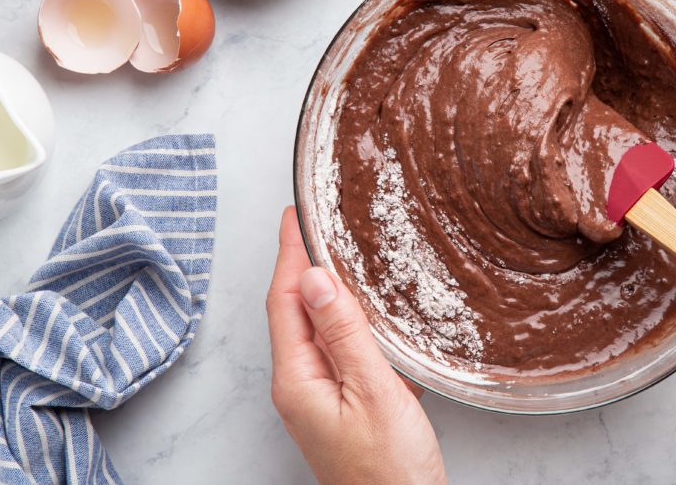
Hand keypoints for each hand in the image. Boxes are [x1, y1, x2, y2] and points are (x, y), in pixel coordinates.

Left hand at [267, 207, 447, 484]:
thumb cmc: (390, 471)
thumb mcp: (374, 393)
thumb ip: (346, 334)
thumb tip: (319, 280)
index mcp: (298, 379)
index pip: (286, 299)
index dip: (290, 254)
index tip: (293, 215)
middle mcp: (299, 386)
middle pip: (294, 311)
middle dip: (302, 264)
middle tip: (314, 223)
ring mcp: (316, 398)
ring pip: (315, 329)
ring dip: (324, 290)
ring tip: (337, 254)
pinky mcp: (338, 406)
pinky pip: (334, 350)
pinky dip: (345, 320)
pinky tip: (364, 311)